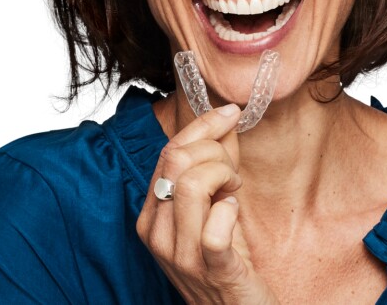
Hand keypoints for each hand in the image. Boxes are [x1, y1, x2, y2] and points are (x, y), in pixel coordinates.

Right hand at [137, 103, 277, 304]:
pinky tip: (234, 212)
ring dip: (222, 176)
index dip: (202, 126)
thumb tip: (224, 121)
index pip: (168, 153)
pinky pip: (214, 231)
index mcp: (152, 216)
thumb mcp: (214, 207)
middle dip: (214, 151)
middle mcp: (158, 235)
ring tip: (233, 191)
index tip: (229, 114)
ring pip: (190, 185)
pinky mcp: (214, 272)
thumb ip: (217, 165)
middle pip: (176, 162)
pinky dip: (229, 210)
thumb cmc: (226, 262)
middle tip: (233, 172)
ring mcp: (182, 256)